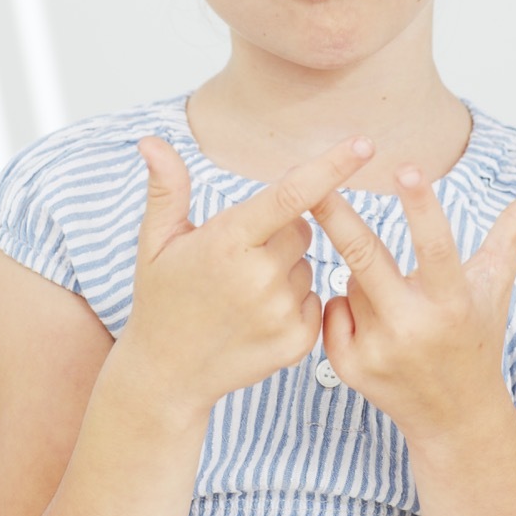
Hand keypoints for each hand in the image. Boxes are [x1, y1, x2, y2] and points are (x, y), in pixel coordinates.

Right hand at [121, 133, 374, 415]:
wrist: (165, 375)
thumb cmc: (161, 298)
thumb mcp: (156, 241)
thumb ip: (167, 188)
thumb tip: (151, 140)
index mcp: (227, 241)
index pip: (291, 194)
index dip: (331, 166)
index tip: (364, 144)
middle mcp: (258, 277)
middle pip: (303, 229)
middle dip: (280, 232)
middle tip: (240, 257)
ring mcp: (280, 313)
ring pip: (308, 266)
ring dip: (285, 270)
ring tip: (243, 294)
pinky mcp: (296, 343)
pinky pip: (314, 300)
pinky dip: (294, 302)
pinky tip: (257, 317)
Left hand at [311, 165, 515, 442]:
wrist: (454, 419)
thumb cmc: (474, 338)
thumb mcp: (496, 286)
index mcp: (453, 303)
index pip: (436, 247)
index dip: (422, 206)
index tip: (406, 167)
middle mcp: (414, 328)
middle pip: (365, 258)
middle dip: (335, 216)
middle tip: (311, 182)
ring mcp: (377, 351)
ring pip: (350, 280)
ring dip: (362, 275)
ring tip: (394, 301)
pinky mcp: (349, 368)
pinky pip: (331, 309)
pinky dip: (344, 305)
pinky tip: (371, 325)